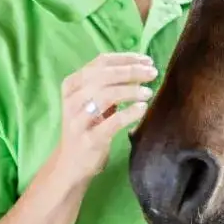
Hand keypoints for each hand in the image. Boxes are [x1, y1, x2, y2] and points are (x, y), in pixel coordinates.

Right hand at [54, 53, 156, 188]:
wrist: (71, 164)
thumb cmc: (87, 127)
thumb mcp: (93, 101)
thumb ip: (110, 83)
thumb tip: (142, 66)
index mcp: (72, 84)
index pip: (100, 62)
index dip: (126, 59)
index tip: (147, 60)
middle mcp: (71, 99)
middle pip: (103, 76)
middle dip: (131, 72)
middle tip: (152, 73)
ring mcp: (78, 120)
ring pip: (106, 96)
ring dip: (131, 91)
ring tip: (148, 92)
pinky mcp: (88, 139)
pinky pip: (112, 122)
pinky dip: (129, 113)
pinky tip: (142, 108)